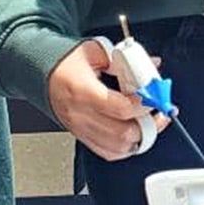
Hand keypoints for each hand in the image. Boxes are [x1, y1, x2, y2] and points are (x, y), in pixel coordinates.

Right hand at [48, 41, 169, 161]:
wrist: (43, 73)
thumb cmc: (65, 62)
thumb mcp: (95, 52)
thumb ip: (124, 61)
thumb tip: (151, 65)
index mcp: (83, 91)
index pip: (120, 108)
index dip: (144, 105)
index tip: (156, 96)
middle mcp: (80, 115)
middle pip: (122, 134)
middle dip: (148, 125)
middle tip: (160, 112)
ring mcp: (81, 129)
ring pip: (117, 148)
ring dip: (140, 138)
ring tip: (152, 123)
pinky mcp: (82, 136)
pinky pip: (108, 152)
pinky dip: (126, 147)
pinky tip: (136, 134)